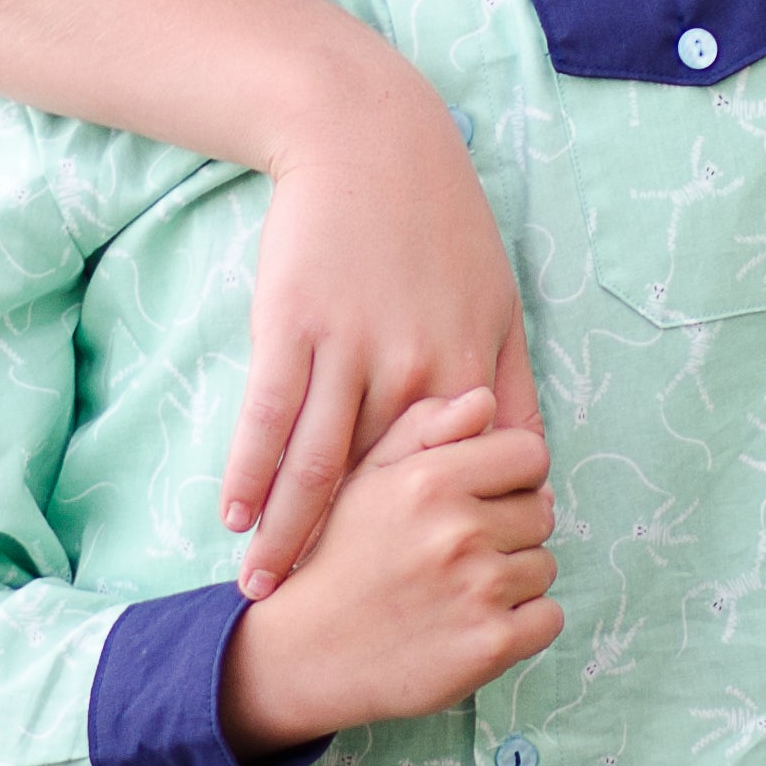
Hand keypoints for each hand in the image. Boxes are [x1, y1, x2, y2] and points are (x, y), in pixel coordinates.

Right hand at [215, 389, 560, 754]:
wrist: (308, 652)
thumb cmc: (342, 556)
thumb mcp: (366, 477)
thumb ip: (424, 427)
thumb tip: (485, 399)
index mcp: (429, 481)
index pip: (530, 454)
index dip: (513, 475)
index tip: (486, 497)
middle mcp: (458, 531)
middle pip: (541, 512)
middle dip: (510, 528)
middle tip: (460, 551)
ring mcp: (478, 591)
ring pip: (544, 566)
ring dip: (513, 578)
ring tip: (459, 589)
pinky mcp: (491, 645)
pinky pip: (549, 618)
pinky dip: (523, 623)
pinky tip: (475, 622)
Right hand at [221, 76, 538, 596]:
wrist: (373, 141)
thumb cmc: (441, 227)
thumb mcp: (497, 304)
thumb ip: (510, 389)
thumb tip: (530, 468)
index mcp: (469, 371)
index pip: (456, 487)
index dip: (436, 549)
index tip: (422, 604)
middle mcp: (413, 369)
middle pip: (382, 493)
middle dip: (353, 564)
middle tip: (329, 624)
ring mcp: (349, 349)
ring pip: (319, 466)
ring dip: (289, 537)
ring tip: (265, 594)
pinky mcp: (293, 326)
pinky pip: (269, 416)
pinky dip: (250, 473)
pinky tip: (235, 517)